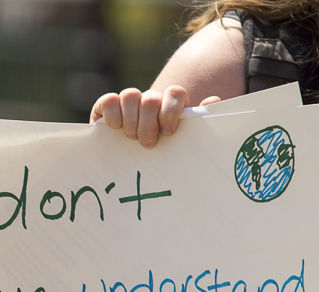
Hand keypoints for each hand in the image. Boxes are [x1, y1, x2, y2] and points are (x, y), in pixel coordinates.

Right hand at [90, 86, 220, 147]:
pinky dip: (113, 113)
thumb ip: (197, 125)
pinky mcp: (105, 110)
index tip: (168, 132)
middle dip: (149, 123)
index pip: (174, 93)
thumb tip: (213, 101)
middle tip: (147, 143)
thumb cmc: (158, 158)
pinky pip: (109, 100)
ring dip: (131, 119)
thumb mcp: (179, 145)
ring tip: (130, 138)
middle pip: (151, 97)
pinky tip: (115, 129)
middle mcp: (149, 101)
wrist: (126, 171)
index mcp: (169, 106)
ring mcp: (127, 104)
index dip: (171, 110)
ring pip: (130, 95)